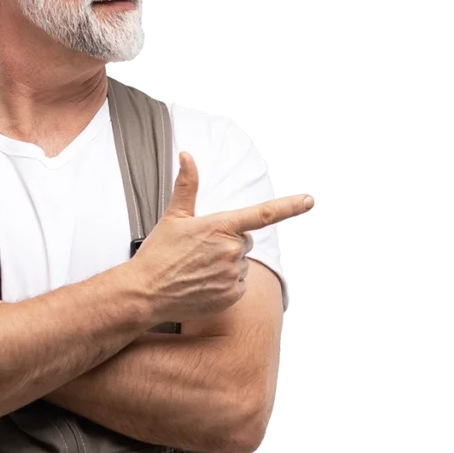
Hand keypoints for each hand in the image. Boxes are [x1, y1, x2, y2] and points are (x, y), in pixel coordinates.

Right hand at [130, 152, 313, 324]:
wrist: (145, 293)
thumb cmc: (157, 255)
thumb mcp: (173, 217)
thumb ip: (187, 185)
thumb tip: (187, 157)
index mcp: (220, 226)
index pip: (263, 213)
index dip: (290, 205)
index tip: (309, 200)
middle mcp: (231, 250)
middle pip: (244, 241)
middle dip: (228, 244)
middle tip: (200, 251)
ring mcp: (232, 274)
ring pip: (241, 264)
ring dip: (226, 265)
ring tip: (198, 270)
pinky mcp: (231, 295)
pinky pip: (239, 285)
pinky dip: (225, 284)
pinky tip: (203, 284)